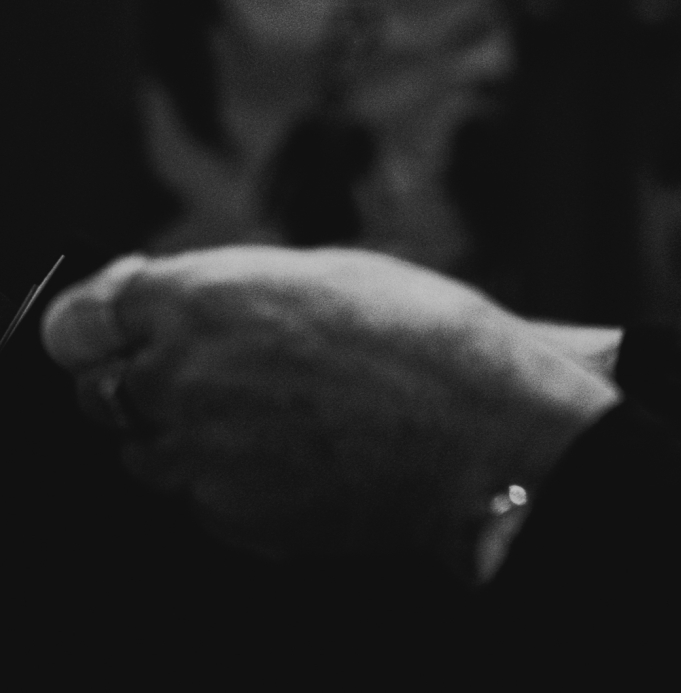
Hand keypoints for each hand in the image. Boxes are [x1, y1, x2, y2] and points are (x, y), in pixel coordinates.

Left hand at [41, 246, 619, 573]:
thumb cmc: (428, 338)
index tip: (131, 326)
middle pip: (105, 390)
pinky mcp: (229, 517)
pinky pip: (204, 498)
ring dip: (190, 435)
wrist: (486, 434)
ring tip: (283, 420)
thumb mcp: (327, 273)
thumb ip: (228, 287)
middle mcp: (180, 378)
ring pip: (149, 452)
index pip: (82, 321)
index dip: (109, 324)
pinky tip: (308, 457)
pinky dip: (238, 481)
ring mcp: (200, 456)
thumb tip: (160, 295)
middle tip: (226, 374)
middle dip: (149, 380)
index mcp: (200, 300)